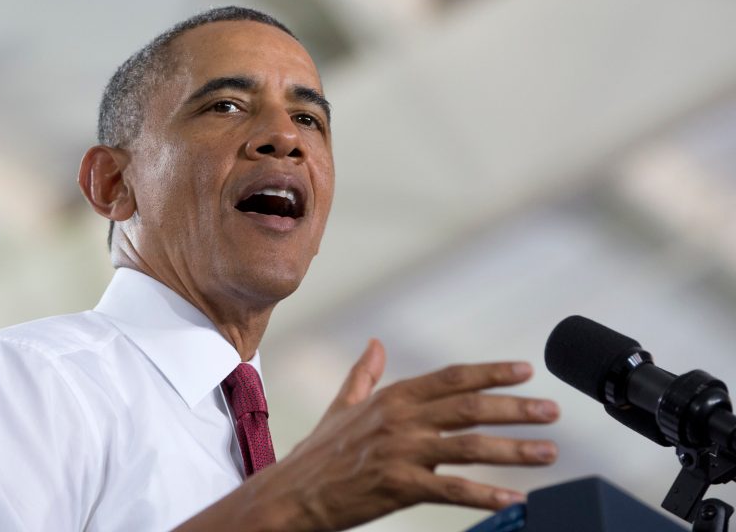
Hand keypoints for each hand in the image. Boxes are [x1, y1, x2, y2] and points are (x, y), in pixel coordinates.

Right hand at [177, 339, 558, 531]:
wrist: (292, 494)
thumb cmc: (318, 452)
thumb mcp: (342, 405)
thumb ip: (364, 373)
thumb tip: (376, 344)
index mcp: (393, 396)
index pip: (452, 378)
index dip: (491, 373)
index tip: (525, 371)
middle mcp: (401, 418)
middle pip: (470, 407)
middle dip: (516, 407)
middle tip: (552, 411)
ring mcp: (401, 451)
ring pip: (469, 446)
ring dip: (514, 448)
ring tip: (548, 451)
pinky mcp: (398, 486)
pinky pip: (451, 489)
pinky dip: (486, 494)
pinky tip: (514, 499)